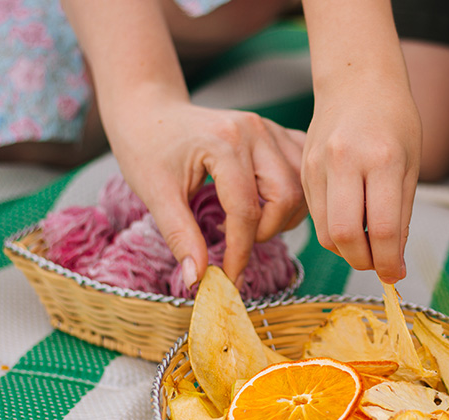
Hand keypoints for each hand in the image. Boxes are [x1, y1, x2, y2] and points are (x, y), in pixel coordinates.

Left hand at [106, 86, 306, 287]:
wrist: (149, 110)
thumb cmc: (146, 146)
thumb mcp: (156, 193)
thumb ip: (181, 237)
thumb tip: (197, 280)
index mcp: (225, 142)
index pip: (247, 210)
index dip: (240, 252)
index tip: (229, 278)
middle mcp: (255, 132)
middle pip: (287, 197)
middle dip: (267, 232)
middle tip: (239, 244)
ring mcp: (270, 130)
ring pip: (301, 186)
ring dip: (284, 216)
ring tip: (252, 225)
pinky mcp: (276, 133)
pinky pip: (301, 169)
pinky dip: (294, 195)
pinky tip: (270, 206)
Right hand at [302, 72, 420, 282]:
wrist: (357, 82)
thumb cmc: (393, 121)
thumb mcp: (410, 167)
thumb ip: (401, 217)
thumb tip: (391, 264)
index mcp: (381, 159)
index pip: (382, 229)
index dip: (388, 262)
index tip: (394, 275)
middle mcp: (344, 161)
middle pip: (345, 236)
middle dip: (363, 261)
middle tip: (378, 263)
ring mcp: (317, 166)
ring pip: (325, 232)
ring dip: (347, 249)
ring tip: (366, 242)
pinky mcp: (303, 171)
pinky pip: (317, 217)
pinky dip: (335, 230)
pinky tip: (351, 220)